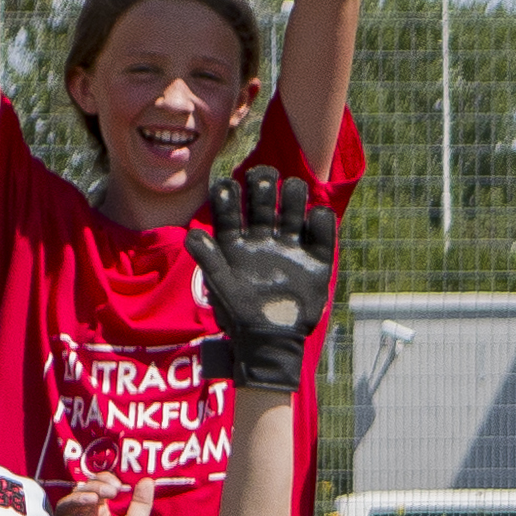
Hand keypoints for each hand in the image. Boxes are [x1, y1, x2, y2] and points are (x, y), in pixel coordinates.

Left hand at [187, 170, 339, 392]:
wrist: (272, 339)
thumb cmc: (241, 314)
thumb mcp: (221, 286)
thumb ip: (209, 259)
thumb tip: (192, 233)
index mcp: (238, 244)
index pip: (232, 210)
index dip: (229, 195)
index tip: (227, 185)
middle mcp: (264, 240)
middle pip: (264, 202)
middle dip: (263, 183)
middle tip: (263, 176)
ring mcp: (291, 247)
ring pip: (293, 209)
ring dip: (292, 195)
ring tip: (291, 188)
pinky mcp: (316, 259)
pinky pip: (323, 232)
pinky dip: (321, 219)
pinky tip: (314, 215)